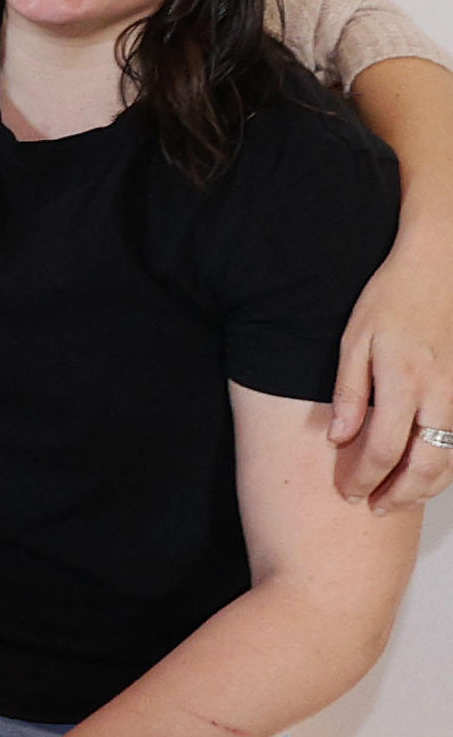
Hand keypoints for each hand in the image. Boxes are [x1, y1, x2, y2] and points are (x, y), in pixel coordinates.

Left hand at [330, 226, 452, 509]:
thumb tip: (338, 437)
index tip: (346, 491)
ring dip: (423, 487)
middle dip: (398, 495)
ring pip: (449, 459)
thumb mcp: (353, 339)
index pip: (384, 449)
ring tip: (395, 500)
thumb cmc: (390, 301)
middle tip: (372, 508)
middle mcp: (439, 394)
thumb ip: (348, 392)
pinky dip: (441, 465)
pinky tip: (421, 472)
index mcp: (404, 381)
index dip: (364, 478)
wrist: (437, 271)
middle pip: (425, 465)